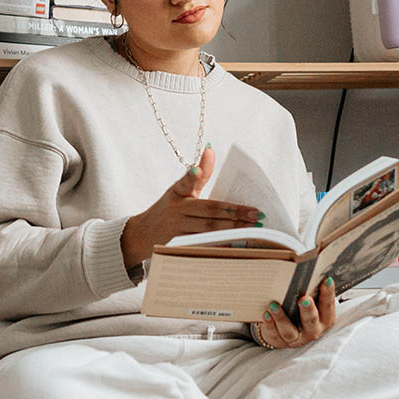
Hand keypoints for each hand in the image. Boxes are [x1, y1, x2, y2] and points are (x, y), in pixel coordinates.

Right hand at [121, 146, 262, 266]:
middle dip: (234, 213)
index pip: (188, 183)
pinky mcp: (178, 248)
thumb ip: (198, 175)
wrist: (142, 235)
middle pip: (208, 212)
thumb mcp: (179, 190)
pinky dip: (220, 246)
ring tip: (252, 229)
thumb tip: (210, 149)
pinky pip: (203, 246)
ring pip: (207, 232)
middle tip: (255, 215)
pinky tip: (237, 245)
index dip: (192, 175)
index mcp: (177, 195)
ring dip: (231, 231)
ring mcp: (176, 231)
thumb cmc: (168, 209)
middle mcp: (176, 213)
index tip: (196, 170)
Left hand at [256, 276, 336, 348]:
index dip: (328, 294)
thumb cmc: (301, 311)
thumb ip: (312, 290)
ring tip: (274, 305)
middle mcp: (312, 330)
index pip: (328, 306)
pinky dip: (269, 324)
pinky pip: (274, 334)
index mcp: (325, 319)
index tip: (326, 280)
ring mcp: (296, 338)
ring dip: (281, 317)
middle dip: (308, 309)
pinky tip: (265, 314)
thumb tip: (309, 266)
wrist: (287, 332)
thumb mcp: (311, 303)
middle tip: (303, 298)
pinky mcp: (279, 341)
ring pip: (289, 330)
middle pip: (311, 321)